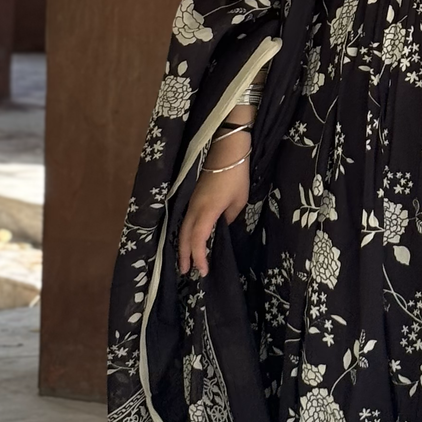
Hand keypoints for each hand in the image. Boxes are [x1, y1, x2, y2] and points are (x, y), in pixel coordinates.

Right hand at [177, 131, 251, 277]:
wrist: (226, 150)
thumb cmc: (236, 174)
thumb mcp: (239, 200)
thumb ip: (229, 217)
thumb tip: (222, 227)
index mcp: (207, 211)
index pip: (198, 239)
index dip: (199, 256)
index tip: (203, 270)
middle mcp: (195, 208)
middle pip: (185, 236)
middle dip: (185, 255)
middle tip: (186, 271)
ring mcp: (192, 201)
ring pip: (183, 228)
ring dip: (183, 245)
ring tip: (185, 260)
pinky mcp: (193, 197)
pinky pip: (186, 219)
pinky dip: (186, 234)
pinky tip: (189, 240)